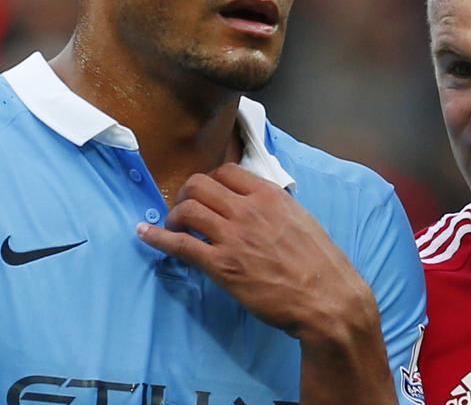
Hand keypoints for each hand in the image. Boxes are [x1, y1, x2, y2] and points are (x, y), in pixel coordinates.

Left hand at [137, 163, 396, 404]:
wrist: (326, 299)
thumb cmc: (320, 264)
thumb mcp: (302, 220)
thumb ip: (275, 208)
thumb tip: (258, 204)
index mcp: (269, 196)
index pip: (227, 171)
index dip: (211, 180)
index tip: (208, 193)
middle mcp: (248, 210)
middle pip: (200, 184)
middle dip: (187, 193)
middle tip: (185, 209)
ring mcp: (232, 237)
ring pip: (187, 208)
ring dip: (174, 215)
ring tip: (174, 226)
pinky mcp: (221, 265)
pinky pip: (179, 244)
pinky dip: (157, 237)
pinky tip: (144, 234)